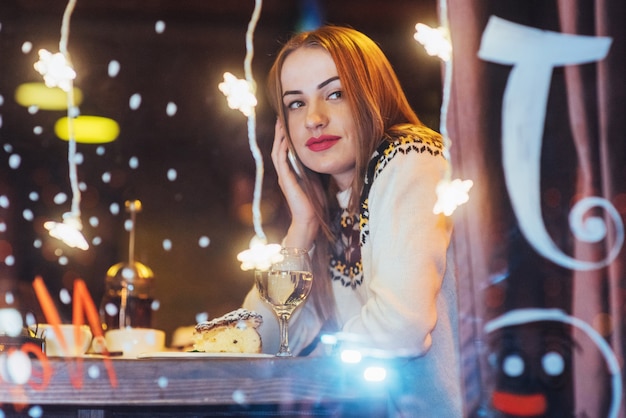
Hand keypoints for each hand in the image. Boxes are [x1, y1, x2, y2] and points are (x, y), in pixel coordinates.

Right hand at [271, 119, 318, 247]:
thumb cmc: (315, 202)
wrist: (310, 220)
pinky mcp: (285, 181)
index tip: (289, 120)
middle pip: (279, 147)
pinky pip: (281, 161)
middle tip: (281, 116)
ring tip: (281, 123)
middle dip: (280, 132)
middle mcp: (284, 172)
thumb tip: (323, 153)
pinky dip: (282, 148)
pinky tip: (286, 138)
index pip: (286, 149)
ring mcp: (283, 176)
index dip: (286, 135)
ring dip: (279, 137)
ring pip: (277, 151)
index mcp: (291, 171)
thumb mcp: (316, 178)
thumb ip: (315, 167)